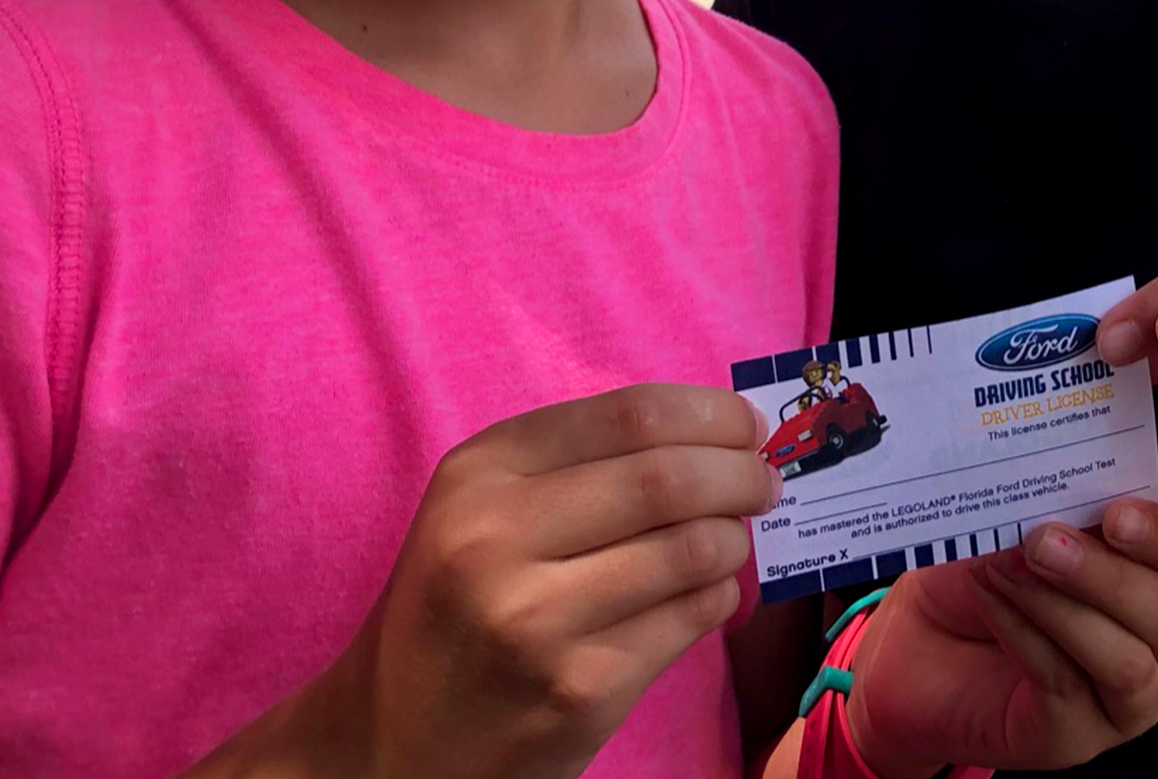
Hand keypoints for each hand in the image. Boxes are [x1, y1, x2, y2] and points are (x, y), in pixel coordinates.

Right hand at [299, 384, 776, 778]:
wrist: (392, 743)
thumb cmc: (457, 610)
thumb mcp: (481, 511)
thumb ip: (581, 463)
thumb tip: (718, 431)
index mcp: (479, 474)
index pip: (631, 414)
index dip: (711, 413)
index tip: (746, 424)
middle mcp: (497, 538)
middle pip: (672, 477)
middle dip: (743, 472)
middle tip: (765, 481)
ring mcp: (538, 620)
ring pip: (695, 548)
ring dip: (734, 539)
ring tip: (729, 542)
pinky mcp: (581, 690)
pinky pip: (692, 618)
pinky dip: (717, 598)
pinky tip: (700, 598)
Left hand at [846, 501, 1157, 775]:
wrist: (921, 641)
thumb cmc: (987, 573)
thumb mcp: (1023, 523)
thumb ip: (1055, 506)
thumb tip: (1055, 485)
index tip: (1115, 512)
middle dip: (1107, 575)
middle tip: (1043, 539)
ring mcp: (1126, 702)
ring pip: (1127, 663)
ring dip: (1064, 609)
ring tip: (1010, 567)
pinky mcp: (1075, 738)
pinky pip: (1065, 688)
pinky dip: (1025, 636)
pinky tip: (994, 598)